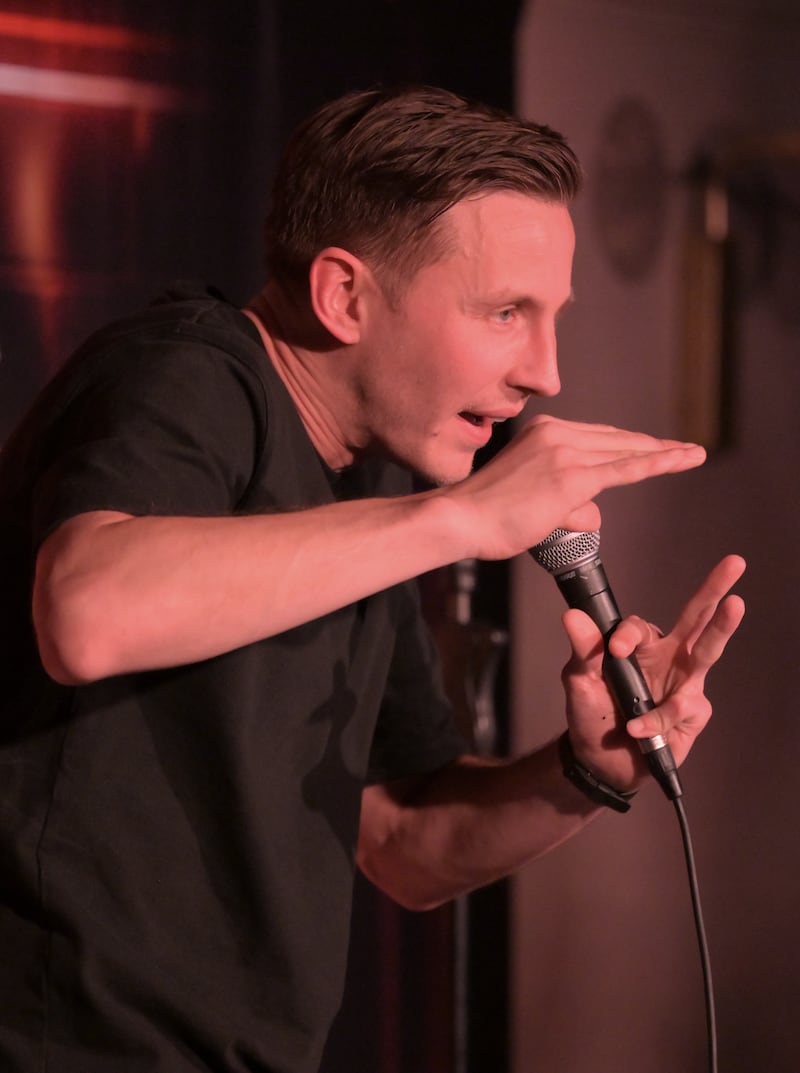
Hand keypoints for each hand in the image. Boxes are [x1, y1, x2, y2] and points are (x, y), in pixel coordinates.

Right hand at [444, 415, 706, 560]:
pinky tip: (682, 460)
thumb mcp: (529, 500)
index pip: (595, 437)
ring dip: (663, 454)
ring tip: (691, 456)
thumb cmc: (486, 516)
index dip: (627, 443)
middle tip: (683, 450)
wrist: (460, 518)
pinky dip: (658, 464)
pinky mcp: (572, 477)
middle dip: (652, 446)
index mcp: (542, 432)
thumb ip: (564, 503)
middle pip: (616, 439)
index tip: (650, 445)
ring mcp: (565, 451)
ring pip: (625, 452)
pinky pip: (625, 469)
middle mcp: (556, 433)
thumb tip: (592, 514)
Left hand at [560, 555, 745, 790]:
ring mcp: (684, 685)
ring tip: (736, 603)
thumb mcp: (579, 680)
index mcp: (640, 646)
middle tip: (734, 562)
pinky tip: (637, 729)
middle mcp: (668, 658)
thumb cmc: (592, 713)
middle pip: (695, 619)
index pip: (641, 626)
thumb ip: (583, 649)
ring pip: (708, 652)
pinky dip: (656, 719)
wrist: (600, 761)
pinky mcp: (691, 715)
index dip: (629, 634)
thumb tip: (572, 615)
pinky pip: (680, 709)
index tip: (614, 650)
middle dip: (714, 589)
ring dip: (722, 626)